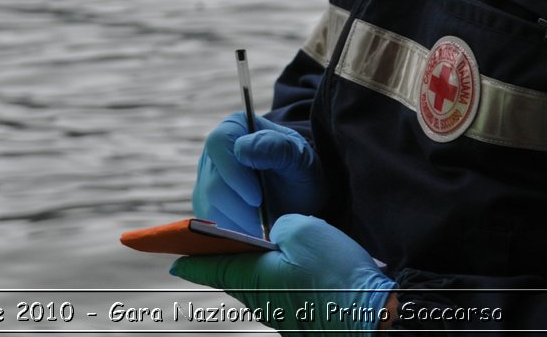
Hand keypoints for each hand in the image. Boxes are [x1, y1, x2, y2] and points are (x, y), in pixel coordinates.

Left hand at [171, 213, 396, 333]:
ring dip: (252, 268)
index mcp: (252, 278)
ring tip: (251, 251)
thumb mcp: (301, 230)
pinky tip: (290, 269)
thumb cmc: (336, 272)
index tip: (174, 259)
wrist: (373, 316)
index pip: (211, 266)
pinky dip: (277, 279)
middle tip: (208, 247)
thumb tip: (277, 238)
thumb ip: (279, 227)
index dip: (191, 260)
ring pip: (259, 286)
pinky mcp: (302, 318)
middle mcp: (261, 301)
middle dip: (221, 260)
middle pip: (234, 276)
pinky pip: (281, 294)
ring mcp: (282, 314)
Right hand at [192, 112, 324, 237]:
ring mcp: (206, 178)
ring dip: (236, 224)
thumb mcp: (298, 155)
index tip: (257, 199)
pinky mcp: (206, 204)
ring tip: (262, 232)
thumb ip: (275, 147)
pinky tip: (252, 235)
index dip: (234, 174)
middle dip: (238, 209)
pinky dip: (231, 233)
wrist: (299, 191)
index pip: (219, 145)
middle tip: (264, 225)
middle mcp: (214, 153)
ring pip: (208, 206)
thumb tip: (243, 150)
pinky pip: (209, 222)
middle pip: (212, 183)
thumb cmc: (299, 168)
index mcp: (234, 128)